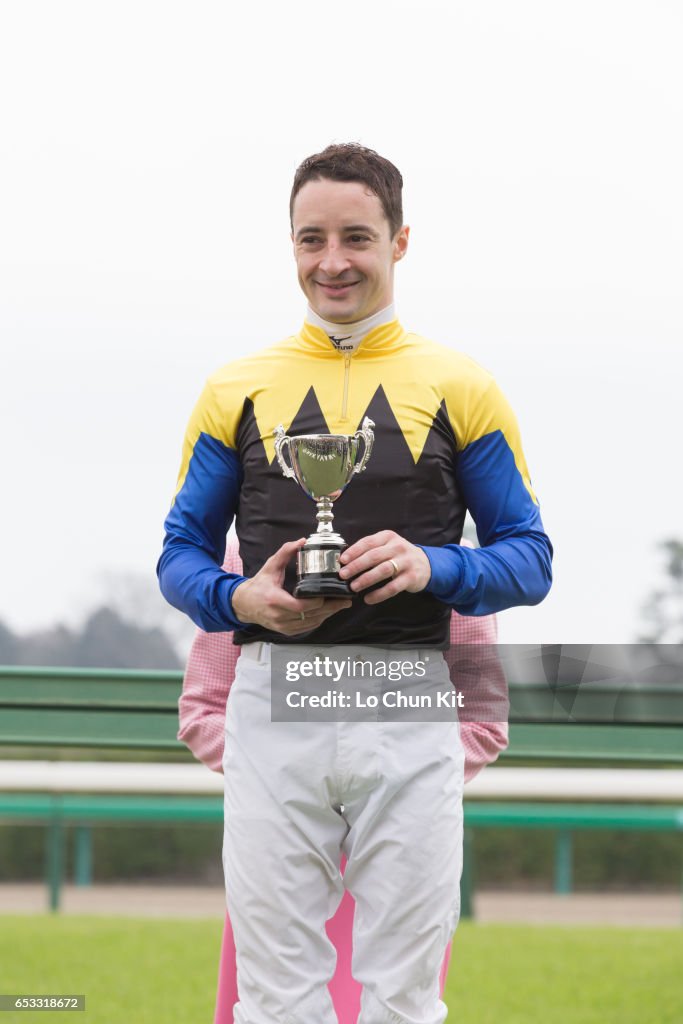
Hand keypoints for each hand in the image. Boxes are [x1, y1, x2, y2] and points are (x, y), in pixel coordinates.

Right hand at [231, 538, 351, 634]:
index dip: (317, 602)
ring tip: (340, 605)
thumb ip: (285, 552)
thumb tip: (301, 541)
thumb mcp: (270, 566)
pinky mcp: (286, 631)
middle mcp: (279, 616)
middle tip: (345, 601)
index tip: (328, 593)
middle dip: (330, 608)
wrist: (244, 604)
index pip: (301, 607)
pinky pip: (307, 627)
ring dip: (327, 615)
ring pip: (311, 623)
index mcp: (275, 600)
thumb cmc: (258, 586)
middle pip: (311, 616)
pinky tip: (327, 612)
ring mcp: (283, 626)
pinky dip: (319, 620)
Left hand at [338, 530, 431, 604]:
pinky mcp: (411, 577)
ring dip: (366, 579)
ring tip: (354, 586)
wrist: (426, 564)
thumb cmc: (399, 555)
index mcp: (388, 537)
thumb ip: (370, 550)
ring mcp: (406, 562)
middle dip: (356, 566)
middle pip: (374, 556)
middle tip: (343, 575)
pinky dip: (379, 594)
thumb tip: (346, 560)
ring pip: (383, 570)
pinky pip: (393, 587)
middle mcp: (398, 547)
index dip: (354, 551)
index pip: (368, 542)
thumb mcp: (387, 546)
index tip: (342, 560)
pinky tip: (369, 598)